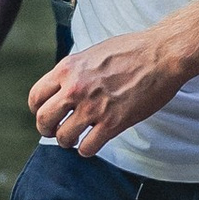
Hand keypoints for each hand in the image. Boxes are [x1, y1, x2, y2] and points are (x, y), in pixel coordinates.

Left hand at [29, 25, 191, 157]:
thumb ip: (75, 71)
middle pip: (43, 119)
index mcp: (68, 69)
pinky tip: (93, 142)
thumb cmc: (133, 50)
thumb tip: (64, 85)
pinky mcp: (113, 123)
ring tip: (76, 138)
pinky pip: (87, 147)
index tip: (47, 113)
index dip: (38, 109)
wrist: (162, 55)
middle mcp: (75, 89)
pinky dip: (87, 149)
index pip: (36, 97)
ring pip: (63, 137)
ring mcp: (93, 107)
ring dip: (67, 141)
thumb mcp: (93, 53)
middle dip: (47, 129)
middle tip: (56, 131)